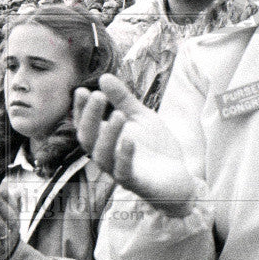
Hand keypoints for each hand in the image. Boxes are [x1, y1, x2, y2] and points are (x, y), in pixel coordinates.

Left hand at [0, 180, 20, 259]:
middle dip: (1, 205)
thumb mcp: (10, 222)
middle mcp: (14, 231)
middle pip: (9, 217)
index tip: (2, 187)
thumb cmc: (6, 237)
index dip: (8, 198)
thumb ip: (14, 206)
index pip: (14, 209)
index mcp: (16, 223)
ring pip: (2, 227)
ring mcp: (6, 241)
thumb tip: (18, 190)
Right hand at [74, 74, 194, 216]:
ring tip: (118, 114)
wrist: (177, 175)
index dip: (81, 109)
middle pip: (88, 139)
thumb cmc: (155, 147)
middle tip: (97, 96)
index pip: (85, 124)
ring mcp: (119, 170)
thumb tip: (103, 77)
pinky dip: (124, 156)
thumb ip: (123, 99)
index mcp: (105, 139)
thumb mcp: (141, 117)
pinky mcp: (135, 183)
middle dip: (90, 117)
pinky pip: (124, 172)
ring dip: (108, 134)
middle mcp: (107, 155)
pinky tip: (129, 140)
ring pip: (102, 156)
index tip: (82, 90)